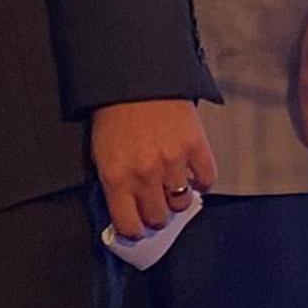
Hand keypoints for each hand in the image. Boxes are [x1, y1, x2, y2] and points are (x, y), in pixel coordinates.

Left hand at [90, 98, 217, 240]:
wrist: (137, 77)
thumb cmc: (114, 114)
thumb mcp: (101, 152)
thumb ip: (113, 183)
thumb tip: (125, 210)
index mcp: (116, 177)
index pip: (128, 225)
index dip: (133, 231)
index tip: (137, 228)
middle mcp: (145, 175)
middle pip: (158, 217)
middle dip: (155, 215)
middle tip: (155, 204)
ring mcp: (172, 162)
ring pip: (181, 203)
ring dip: (177, 198)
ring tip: (172, 186)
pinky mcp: (195, 147)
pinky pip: (207, 179)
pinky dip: (202, 182)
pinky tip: (193, 175)